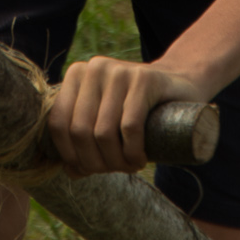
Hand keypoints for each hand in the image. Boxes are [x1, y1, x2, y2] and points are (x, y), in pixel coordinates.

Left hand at [48, 54, 205, 175]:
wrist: (181, 87)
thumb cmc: (138, 110)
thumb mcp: (105, 118)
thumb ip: (85, 138)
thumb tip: (70, 171)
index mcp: (77, 75)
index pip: (59, 123)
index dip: (71, 155)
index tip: (89, 170)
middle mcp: (94, 68)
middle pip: (80, 130)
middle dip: (96, 162)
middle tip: (114, 170)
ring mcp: (120, 71)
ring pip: (103, 132)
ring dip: (115, 162)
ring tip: (129, 167)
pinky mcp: (145, 79)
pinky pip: (129, 127)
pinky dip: (132, 152)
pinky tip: (139, 159)